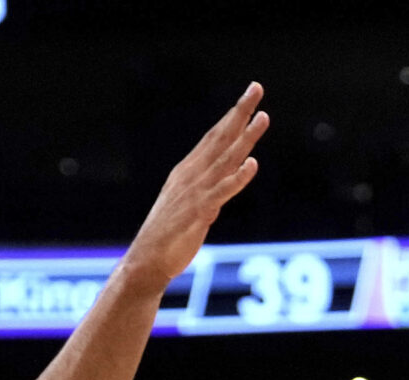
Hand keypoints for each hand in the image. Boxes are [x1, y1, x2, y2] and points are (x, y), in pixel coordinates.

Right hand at [123, 83, 268, 285]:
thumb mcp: (185, 205)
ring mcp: (195, 192)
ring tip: (263, 118)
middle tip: (256, 88)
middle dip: (239, 112)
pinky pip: (222, 192)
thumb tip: (222, 183)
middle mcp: (192, 176)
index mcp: (187, 172)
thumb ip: (204, 190)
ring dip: (245, 138)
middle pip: (220, 138)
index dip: (231, 116)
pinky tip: (252, 165)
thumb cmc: (165, 237)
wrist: (145, 262)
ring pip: (226, 159)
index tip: (247, 96)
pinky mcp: (199, 212)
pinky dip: (238, 178)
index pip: (213, 137)